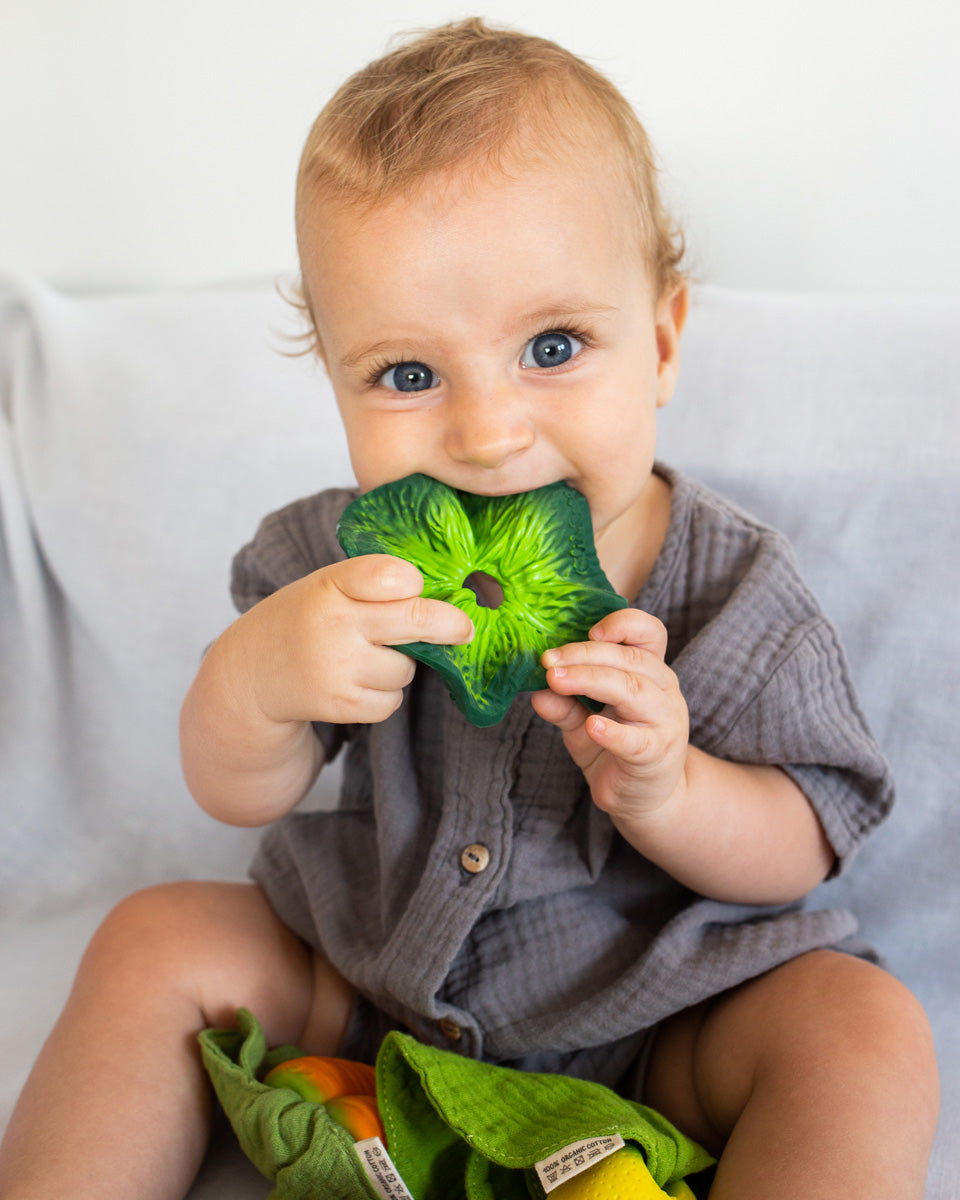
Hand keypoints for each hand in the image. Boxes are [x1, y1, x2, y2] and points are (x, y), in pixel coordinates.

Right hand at [233, 553, 474, 726]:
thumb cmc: (303, 622)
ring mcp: (337, 667)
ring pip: (405, 669)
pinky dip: (383, 697)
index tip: (418, 587)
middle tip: (465, 628)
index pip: (388, 575)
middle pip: (416, 620)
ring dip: (397, 667)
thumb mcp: (323, 588)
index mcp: (329, 586)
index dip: (412, 581)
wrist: (248, 676)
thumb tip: (445, 600)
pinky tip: (354, 685)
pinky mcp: (340, 705)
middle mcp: (334, 624)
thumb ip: (371, 587)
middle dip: (450, 624)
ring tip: (361, 660)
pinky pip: (391, 702)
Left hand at [530, 608, 688, 823]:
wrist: (643, 799)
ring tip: (557, 681)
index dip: (623, 624)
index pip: (649, 633)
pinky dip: (613, 731)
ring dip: (591, 680)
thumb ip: (564, 705)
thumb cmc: (615, 750)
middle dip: (585, 655)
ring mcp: (664, 722)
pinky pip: (635, 740)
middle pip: (630, 658)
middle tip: (548, 661)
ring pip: (632, 689)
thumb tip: (536, 690)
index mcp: (649, 672)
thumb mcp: (583, 723)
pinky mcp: (656, 754)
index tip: (588, 631)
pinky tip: (592, 725)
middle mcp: (663, 690)